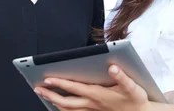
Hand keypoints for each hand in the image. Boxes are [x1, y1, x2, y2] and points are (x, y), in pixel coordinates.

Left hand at [34, 65, 149, 110]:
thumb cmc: (135, 99)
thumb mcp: (132, 86)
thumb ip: (122, 77)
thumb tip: (113, 67)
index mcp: (98, 95)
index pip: (74, 89)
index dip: (60, 84)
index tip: (47, 79)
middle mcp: (92, 104)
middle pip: (66, 102)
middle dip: (50, 95)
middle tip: (37, 89)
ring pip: (68, 110)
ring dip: (54, 103)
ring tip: (43, 95)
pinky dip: (64, 110)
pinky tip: (59, 105)